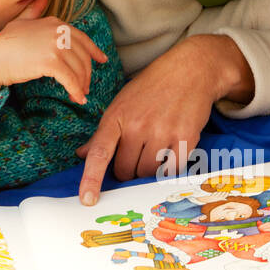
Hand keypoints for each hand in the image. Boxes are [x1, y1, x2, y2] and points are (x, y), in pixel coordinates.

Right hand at [0, 0, 107, 103]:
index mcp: (54, 22)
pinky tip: (77, 98)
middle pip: (82, 55)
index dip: (93, 50)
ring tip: (80, 94)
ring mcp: (55, 46)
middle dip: (87, 72)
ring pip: (78, 68)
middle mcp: (58, 31)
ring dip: (81, 84)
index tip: (102, 60)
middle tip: (86, 86)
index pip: (81, 38)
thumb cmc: (4, 42)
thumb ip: (34, 10)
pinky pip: (70, 79)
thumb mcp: (21, 21)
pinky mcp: (51, 62)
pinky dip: (75, 90)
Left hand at [73, 35, 251, 205]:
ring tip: (152, 151)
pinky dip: (167, 170)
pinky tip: (168, 155)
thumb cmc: (150, 88)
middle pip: (125, 170)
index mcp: (116, 116)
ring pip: (146, 173)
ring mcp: (162, 132)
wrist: (189, 70)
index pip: (100, 153)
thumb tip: (81, 155)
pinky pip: (171, 170)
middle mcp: (138, 125)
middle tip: (134, 156)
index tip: (87, 199)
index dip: (92, 178)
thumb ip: (102, 133)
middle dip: (126, 171)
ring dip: (146, 171)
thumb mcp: (121, 103)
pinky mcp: (185, 138)